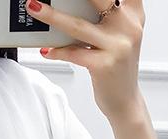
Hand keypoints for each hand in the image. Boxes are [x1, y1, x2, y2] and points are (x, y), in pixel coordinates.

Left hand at [24, 0, 144, 119]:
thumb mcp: (119, 33)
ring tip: (33, 7)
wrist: (125, 101)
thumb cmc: (116, 64)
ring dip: (51, 15)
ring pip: (78, 25)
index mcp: (134, 12)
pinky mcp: (105, 66)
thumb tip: (68, 1)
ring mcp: (118, 46)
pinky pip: (74, 53)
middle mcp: (129, 26)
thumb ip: (106, 13)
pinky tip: (45, 50)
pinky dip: (57, 51)